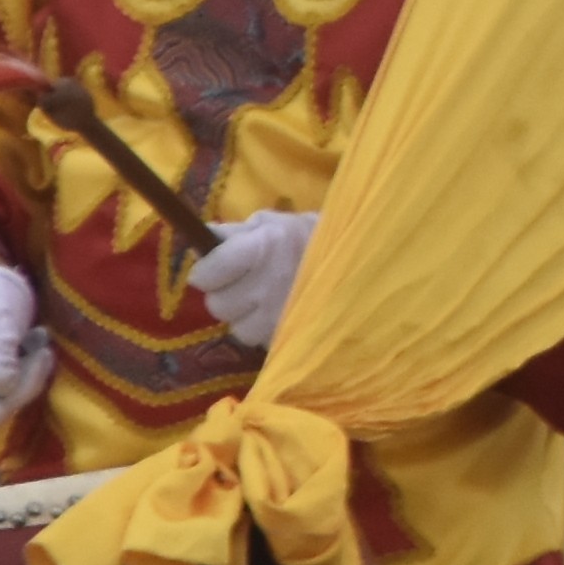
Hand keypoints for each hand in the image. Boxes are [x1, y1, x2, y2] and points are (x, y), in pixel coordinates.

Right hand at [0, 253, 52, 411]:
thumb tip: (4, 391)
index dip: (15, 394)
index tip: (36, 360)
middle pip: (3, 404)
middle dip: (29, 379)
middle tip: (43, 348)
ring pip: (13, 395)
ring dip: (32, 369)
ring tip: (38, 337)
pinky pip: (17, 382)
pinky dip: (30, 364)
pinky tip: (35, 341)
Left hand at [189, 208, 313, 349]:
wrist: (361, 261)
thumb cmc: (310, 238)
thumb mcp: (273, 224)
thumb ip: (235, 233)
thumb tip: (203, 236)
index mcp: (263, 248)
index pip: (207, 273)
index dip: (205, 272)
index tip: (211, 270)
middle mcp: (269, 284)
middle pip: (218, 305)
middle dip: (225, 295)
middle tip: (242, 285)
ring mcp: (283, 316)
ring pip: (238, 329)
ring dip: (245, 318)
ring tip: (262, 303)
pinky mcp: (294, 337)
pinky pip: (263, 341)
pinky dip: (266, 330)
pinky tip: (279, 314)